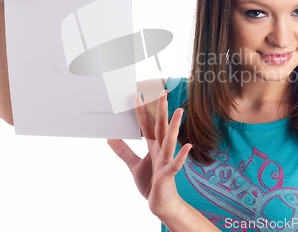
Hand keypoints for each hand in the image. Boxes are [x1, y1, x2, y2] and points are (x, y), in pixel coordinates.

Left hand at [108, 91, 191, 216]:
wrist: (162, 205)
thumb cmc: (151, 184)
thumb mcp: (134, 165)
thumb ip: (123, 151)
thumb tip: (110, 138)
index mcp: (153, 147)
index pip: (147, 125)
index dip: (142, 111)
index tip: (138, 95)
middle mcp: (161, 150)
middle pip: (161, 127)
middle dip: (162, 110)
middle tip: (164, 92)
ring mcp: (166, 161)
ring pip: (170, 141)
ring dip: (174, 127)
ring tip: (179, 112)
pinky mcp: (168, 175)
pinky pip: (175, 164)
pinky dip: (181, 156)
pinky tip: (187, 146)